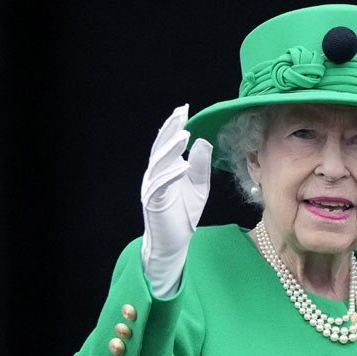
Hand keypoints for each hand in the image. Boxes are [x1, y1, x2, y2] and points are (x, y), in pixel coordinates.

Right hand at [140, 104, 212, 296]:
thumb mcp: (198, 186)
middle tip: (180, 113)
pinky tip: (182, 165)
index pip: (168, 144)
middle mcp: (155, 176)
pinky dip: (171, 174)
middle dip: (170, 130)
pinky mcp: (154, 203)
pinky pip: (161, 185)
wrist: (174, 243)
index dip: (174, 127)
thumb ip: (200, 165)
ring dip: (172, 149)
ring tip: (184, 135)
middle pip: (161, 148)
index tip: (184, 110)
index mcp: (165, 170)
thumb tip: (203, 141)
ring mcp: (152, 188)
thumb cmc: (184, 214)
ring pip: (160, 163)